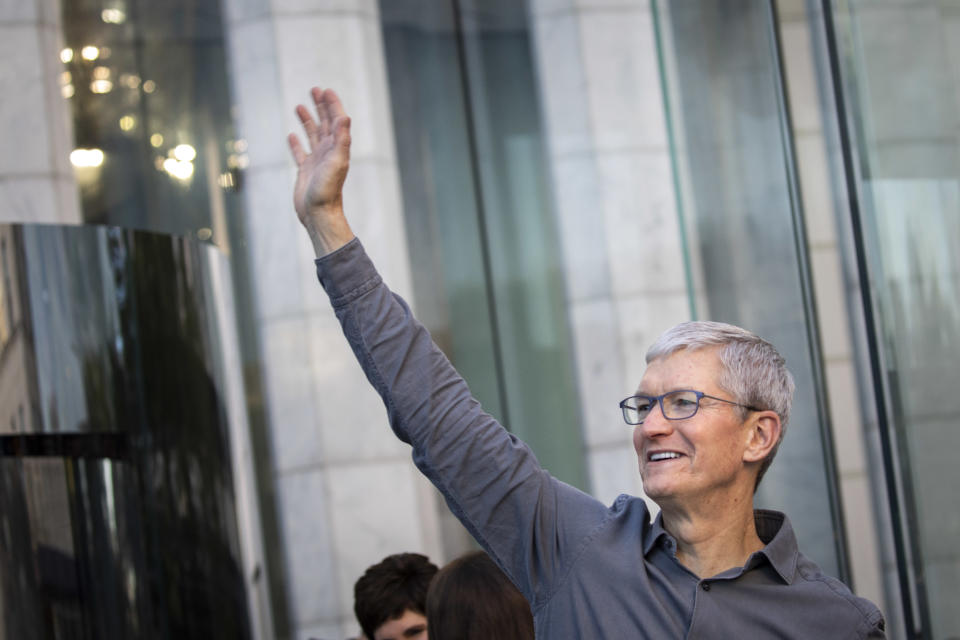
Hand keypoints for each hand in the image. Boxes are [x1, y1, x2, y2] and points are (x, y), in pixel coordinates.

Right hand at [288, 87, 355, 255]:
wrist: (319, 214)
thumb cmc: (328, 190)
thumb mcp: (337, 162)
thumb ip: (342, 139)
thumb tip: (345, 116)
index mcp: (336, 147)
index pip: (335, 120)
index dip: (332, 104)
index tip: (325, 90)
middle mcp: (327, 152)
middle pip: (324, 123)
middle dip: (320, 106)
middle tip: (314, 90)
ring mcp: (316, 161)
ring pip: (312, 135)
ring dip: (307, 120)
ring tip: (299, 106)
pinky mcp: (305, 171)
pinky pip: (300, 153)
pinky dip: (296, 143)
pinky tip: (291, 135)